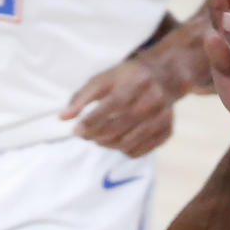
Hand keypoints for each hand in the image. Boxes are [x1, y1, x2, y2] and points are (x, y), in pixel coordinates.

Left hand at [60, 58, 174, 157]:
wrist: (163, 78)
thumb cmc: (125, 79)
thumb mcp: (103, 80)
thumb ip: (81, 97)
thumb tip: (63, 117)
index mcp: (139, 82)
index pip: (113, 105)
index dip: (93, 120)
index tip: (76, 131)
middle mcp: (155, 100)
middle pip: (119, 126)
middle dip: (96, 134)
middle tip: (83, 135)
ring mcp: (163, 118)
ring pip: (127, 142)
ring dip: (106, 144)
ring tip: (97, 137)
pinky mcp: (166, 132)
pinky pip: (137, 151)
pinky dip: (122, 150)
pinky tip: (116, 140)